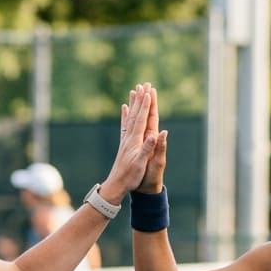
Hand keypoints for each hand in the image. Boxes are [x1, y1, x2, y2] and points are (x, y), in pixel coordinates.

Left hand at [101, 83, 168, 201]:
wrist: (116, 185)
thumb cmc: (130, 177)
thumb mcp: (140, 164)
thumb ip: (147, 149)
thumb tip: (154, 135)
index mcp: (135, 141)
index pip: (141, 119)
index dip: (145, 106)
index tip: (149, 92)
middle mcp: (129, 138)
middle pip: (136, 114)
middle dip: (140, 99)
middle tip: (144, 84)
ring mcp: (126, 140)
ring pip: (130, 117)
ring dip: (134, 103)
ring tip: (134, 90)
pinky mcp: (124, 144)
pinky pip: (125, 125)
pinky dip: (126, 115)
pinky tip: (125, 108)